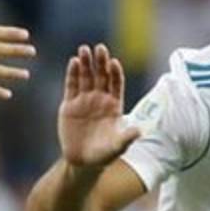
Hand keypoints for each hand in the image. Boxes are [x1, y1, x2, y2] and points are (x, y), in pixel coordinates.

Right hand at [58, 44, 140, 167]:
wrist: (83, 161)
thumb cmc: (104, 154)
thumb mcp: (117, 147)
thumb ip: (126, 137)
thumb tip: (139, 131)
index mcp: (114, 105)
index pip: (116, 84)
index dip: (115, 73)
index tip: (114, 62)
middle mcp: (100, 98)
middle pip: (101, 76)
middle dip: (101, 62)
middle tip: (100, 48)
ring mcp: (84, 100)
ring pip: (86, 77)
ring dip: (86, 63)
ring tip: (84, 50)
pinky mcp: (69, 104)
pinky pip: (71, 86)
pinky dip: (72, 74)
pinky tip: (74, 62)